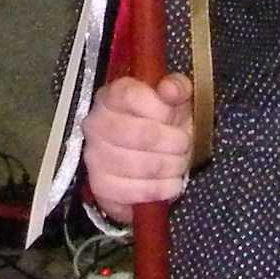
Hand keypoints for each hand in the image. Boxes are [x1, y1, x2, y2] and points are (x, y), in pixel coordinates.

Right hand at [81, 73, 193, 215]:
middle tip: (184, 145)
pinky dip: (157, 190)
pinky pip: (131, 192)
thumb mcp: (175, 98)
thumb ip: (177, 87)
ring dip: (168, 167)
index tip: (175, 117)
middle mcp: (97, 124)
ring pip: (137, 165)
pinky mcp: (101, 186)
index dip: (160, 108)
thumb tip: (171, 89)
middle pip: (138, 134)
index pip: (130, 96)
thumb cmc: (162, 123)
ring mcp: (95, 156)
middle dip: (172, 142)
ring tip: (179, 163)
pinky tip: (169, 184)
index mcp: (112, 96)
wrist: (153, 154)